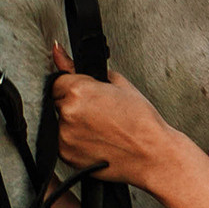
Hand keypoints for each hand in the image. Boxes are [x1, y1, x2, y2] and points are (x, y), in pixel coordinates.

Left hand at [50, 45, 175, 188]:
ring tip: (100, 128)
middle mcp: (68, 113)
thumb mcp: (116, 84)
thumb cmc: (141, 121)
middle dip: (73, 104)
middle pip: (58, 101)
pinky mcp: (66, 154)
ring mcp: (65, 136)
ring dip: (73, 122)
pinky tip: (96, 140)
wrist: (151, 154)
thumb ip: (79, 67)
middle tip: (99, 112)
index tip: (87, 95)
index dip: (73, 86)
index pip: (57, 81)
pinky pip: (63, 141)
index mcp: (79, 91)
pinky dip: (75, 140)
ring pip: (60, 122)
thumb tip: (59, 52)